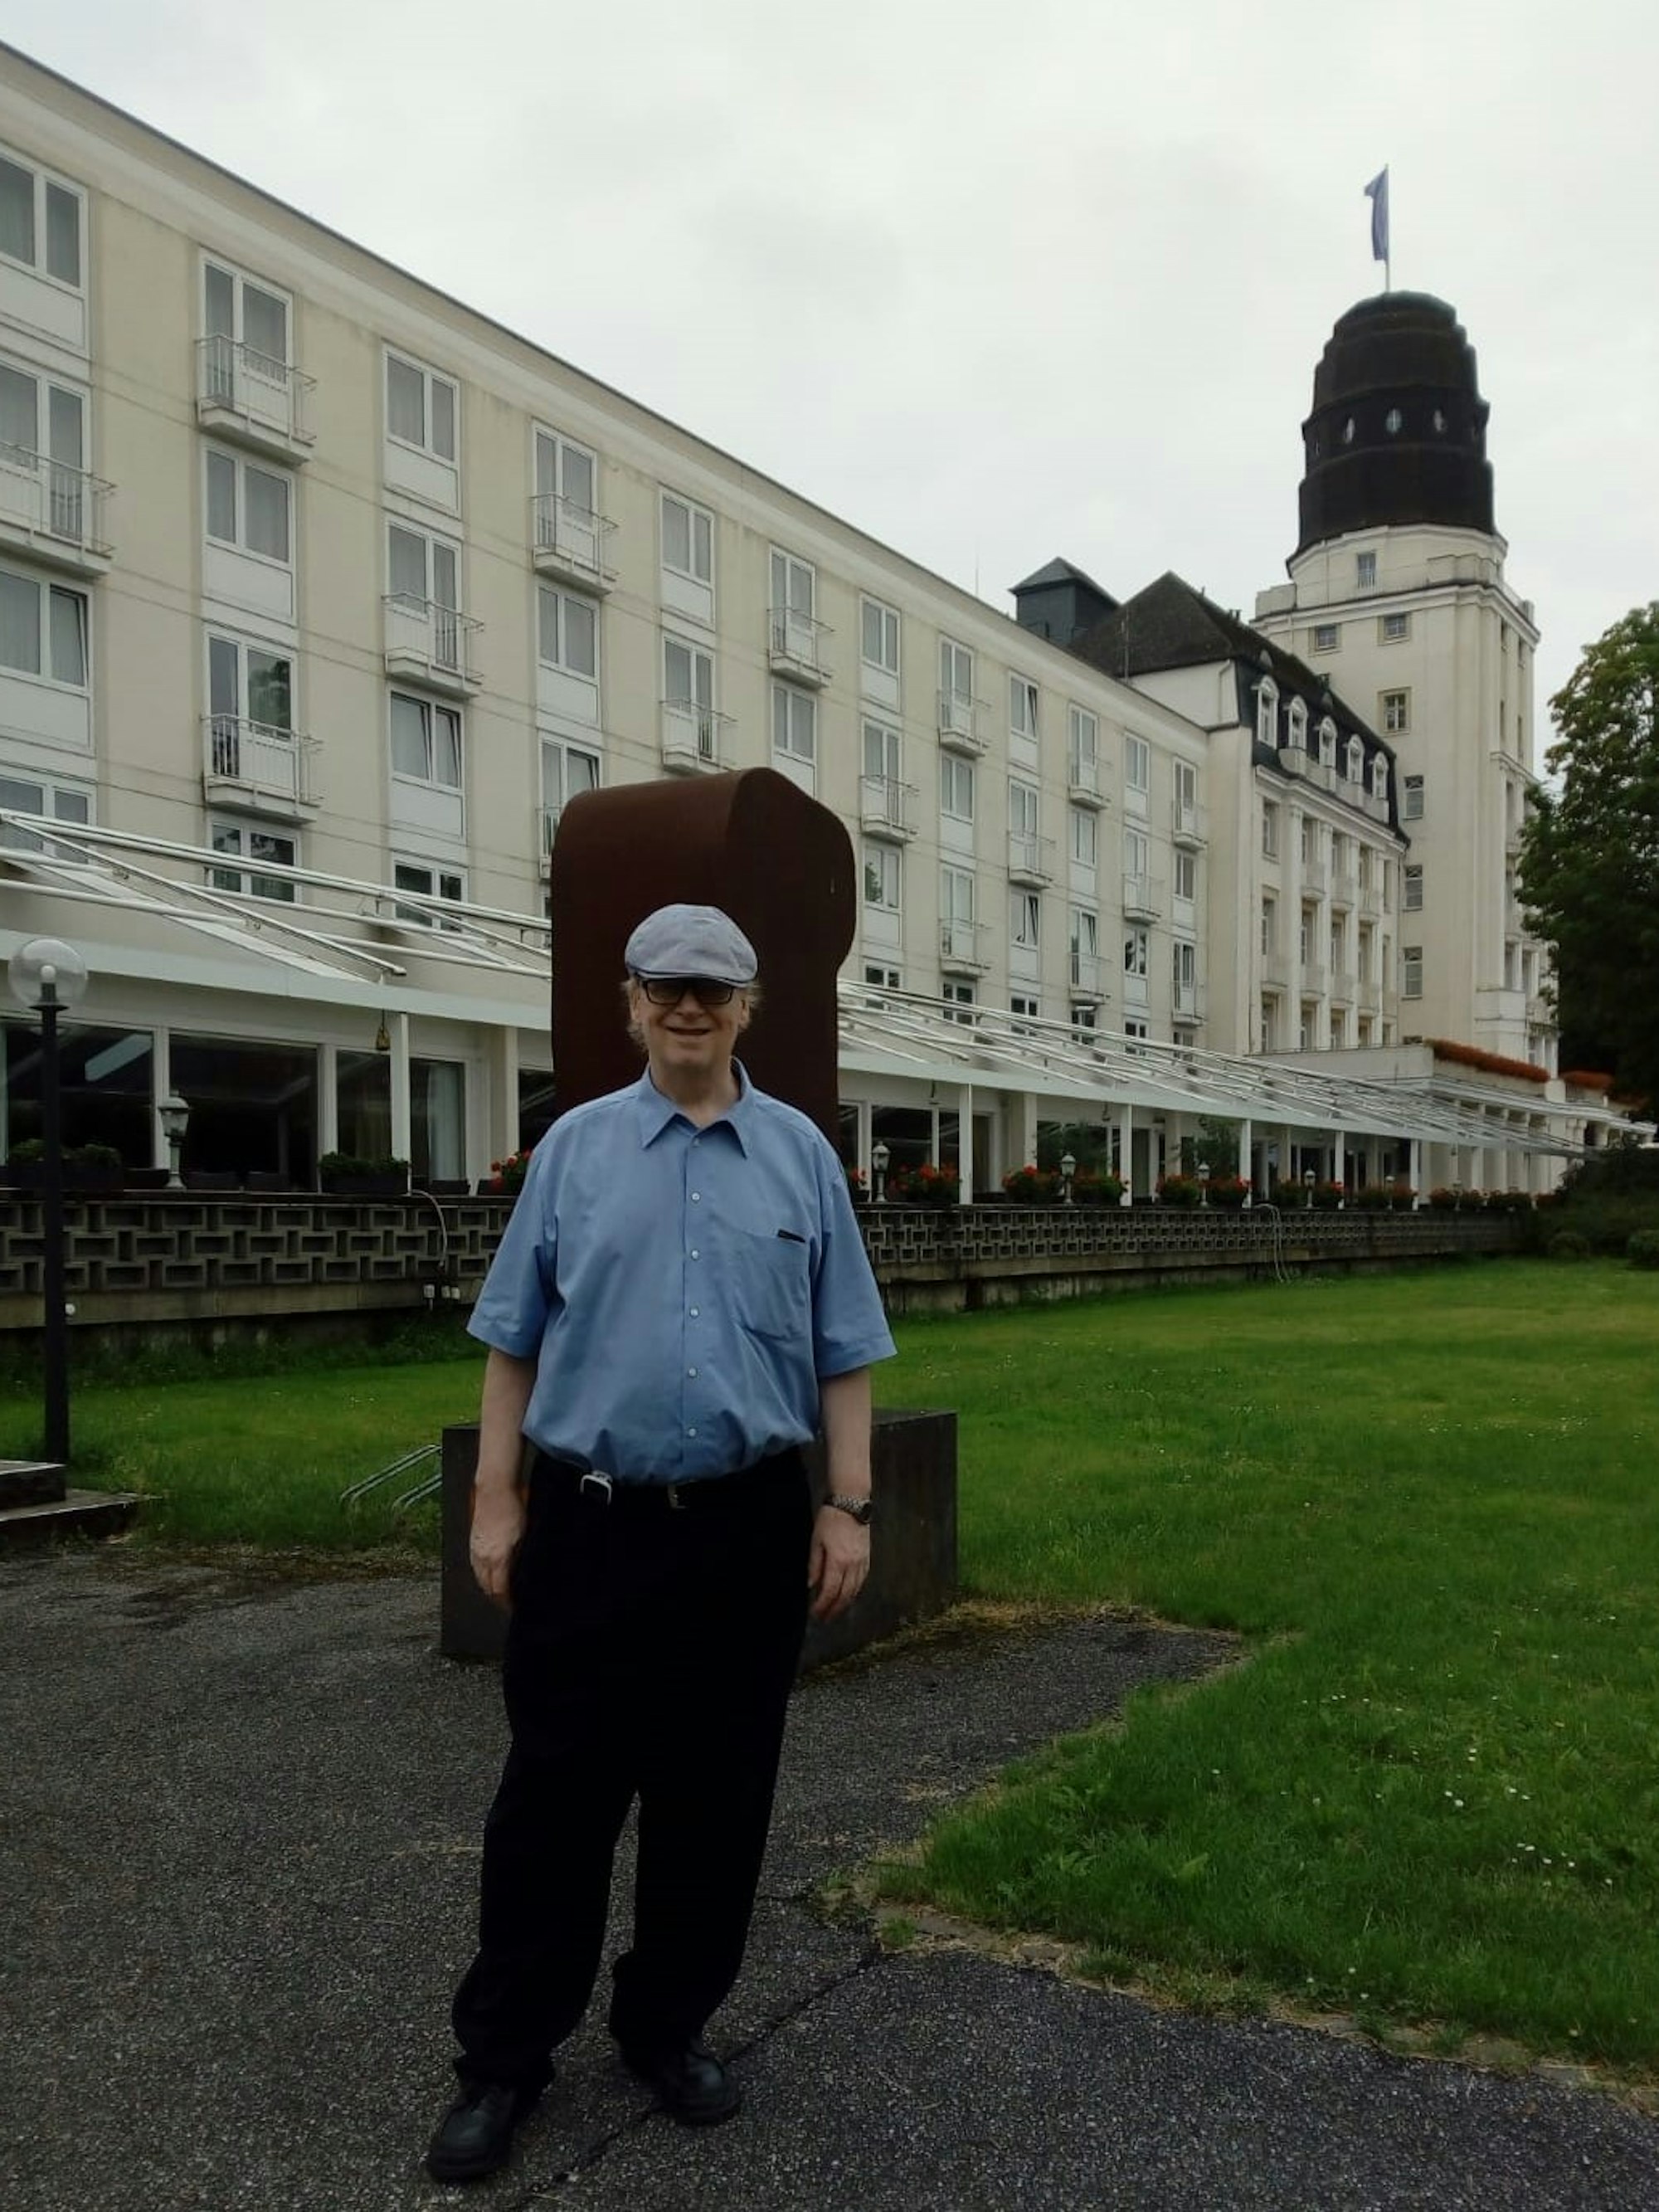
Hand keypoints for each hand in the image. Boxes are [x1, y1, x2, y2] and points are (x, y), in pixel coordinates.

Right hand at [469, 1485, 526, 1610]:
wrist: (494, 1488)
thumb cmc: (512, 1508)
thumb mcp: (523, 1536)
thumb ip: (518, 1558)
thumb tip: (518, 1573)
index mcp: (497, 1558)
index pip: (499, 1589)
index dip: (505, 1602)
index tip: (510, 1607)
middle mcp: (482, 1556)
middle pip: (486, 1586)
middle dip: (494, 1597)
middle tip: (503, 1602)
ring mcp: (475, 1548)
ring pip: (478, 1575)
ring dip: (486, 1586)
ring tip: (495, 1591)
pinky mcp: (471, 1540)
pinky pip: (474, 1564)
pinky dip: (480, 1573)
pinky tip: (485, 1571)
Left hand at [808, 1505, 869, 1622]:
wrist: (851, 1503)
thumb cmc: (829, 1520)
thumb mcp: (816, 1541)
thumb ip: (814, 1565)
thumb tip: (812, 1585)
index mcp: (838, 1561)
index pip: (830, 1591)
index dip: (822, 1605)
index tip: (815, 1613)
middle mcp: (853, 1566)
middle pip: (845, 1595)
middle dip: (834, 1609)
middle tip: (825, 1619)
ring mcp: (862, 1562)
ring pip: (855, 1590)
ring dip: (845, 1604)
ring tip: (836, 1611)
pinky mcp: (867, 1557)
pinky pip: (862, 1581)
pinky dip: (855, 1592)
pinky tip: (849, 1595)